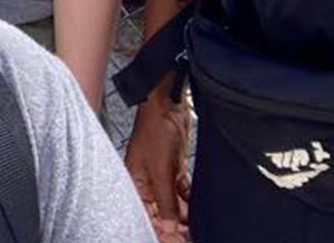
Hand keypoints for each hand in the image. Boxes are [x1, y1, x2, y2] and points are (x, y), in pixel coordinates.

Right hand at [124, 89, 191, 241]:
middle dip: (175, 227)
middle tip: (190, 236)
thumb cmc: (154, 128)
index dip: (160, 231)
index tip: (176, 240)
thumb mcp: (160, 170)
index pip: (146, 216)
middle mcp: (146, 182)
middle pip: (161, 212)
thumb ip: (166, 201)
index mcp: (134, 183)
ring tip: (197, 228)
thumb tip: (169, 227)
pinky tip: (199, 210)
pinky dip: (190, 201)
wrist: (167, 105)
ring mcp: (160, 175)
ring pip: (173, 204)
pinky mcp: (173, 168)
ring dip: (185, 216)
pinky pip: (182, 192)